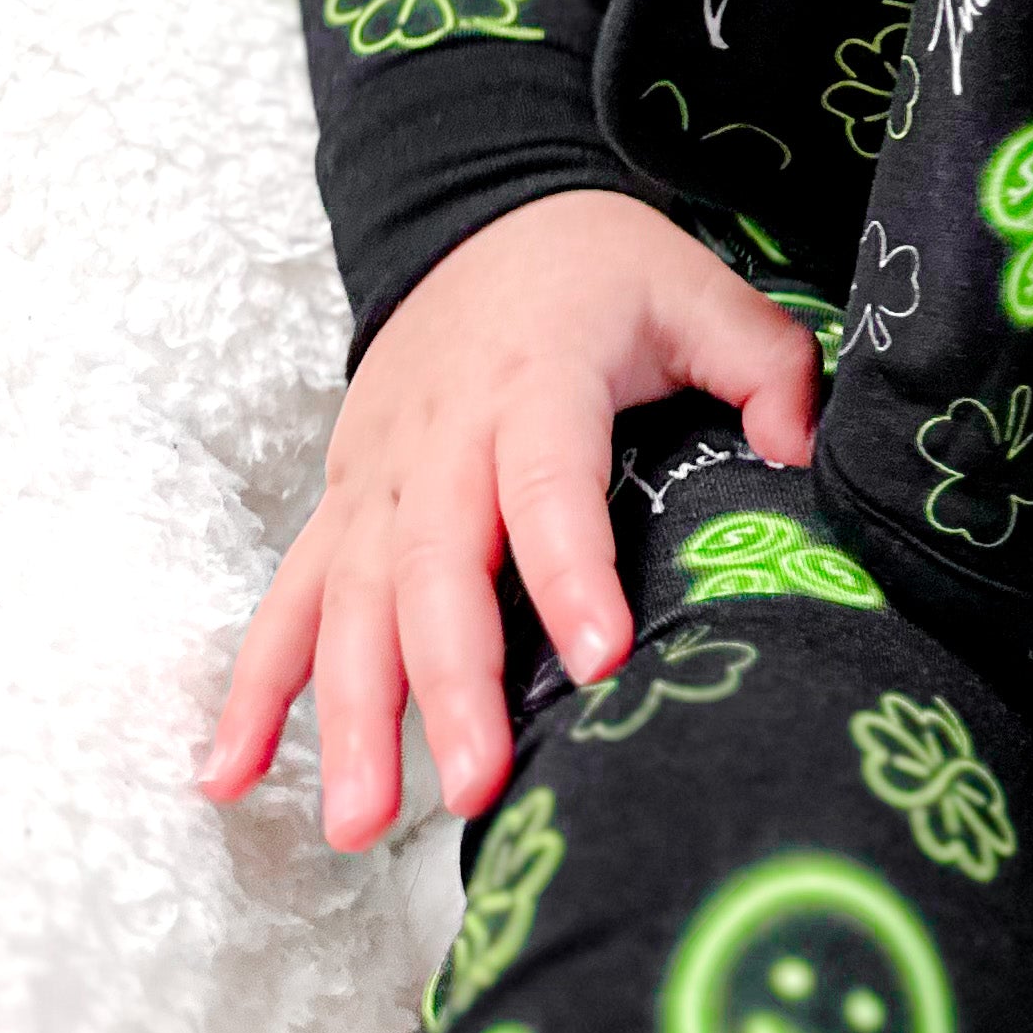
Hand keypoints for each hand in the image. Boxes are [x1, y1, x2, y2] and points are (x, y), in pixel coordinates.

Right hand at [196, 190, 818, 851]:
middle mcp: (442, 435)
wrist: (481, 210)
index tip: (600, 656)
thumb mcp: (697, 288)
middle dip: (450, 681)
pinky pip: (287, 597)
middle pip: (436, 565)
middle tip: (476, 782)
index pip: (548, 480)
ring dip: (348, 711)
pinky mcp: (343, 499)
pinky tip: (229, 772)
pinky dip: (254, 685)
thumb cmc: (599, 267)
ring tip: (356, 821)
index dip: (570, 567)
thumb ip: (765, 365)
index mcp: (536, 378)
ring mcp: (379, 473)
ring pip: (349, 598)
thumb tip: (803, 455)